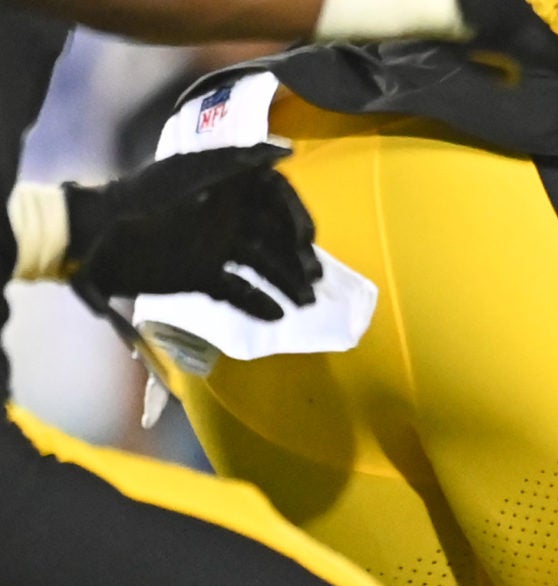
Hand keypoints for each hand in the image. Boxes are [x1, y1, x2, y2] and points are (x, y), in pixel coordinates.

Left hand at [61, 145, 317, 320]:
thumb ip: (236, 160)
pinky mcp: (201, 276)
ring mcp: (214, 247)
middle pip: (274, 235)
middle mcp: (226, 217)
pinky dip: (257, 302)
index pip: (276, 199)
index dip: (296, 217)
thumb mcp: (191, 171)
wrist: (98, 237)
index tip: (304, 240)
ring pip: (261, 264)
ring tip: (305, 303)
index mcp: (226, 189)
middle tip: (312, 279)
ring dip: (285, 282)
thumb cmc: (146, 201)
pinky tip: (276, 314)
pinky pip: (237, 290)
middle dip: (297, 257)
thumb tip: (282, 153)